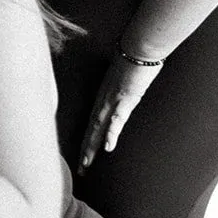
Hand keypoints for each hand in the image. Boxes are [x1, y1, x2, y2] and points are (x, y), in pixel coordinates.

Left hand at [78, 53, 159, 173]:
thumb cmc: (131, 61)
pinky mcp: (125, 98)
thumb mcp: (123, 80)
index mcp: (102, 98)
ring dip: (92, 146)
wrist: (138, 47)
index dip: (87, 140)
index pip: (92, 123)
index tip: (82, 158)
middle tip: (79, 170)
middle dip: (85, 150)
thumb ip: (119, 92)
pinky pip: (117, 118)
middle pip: (91, 129)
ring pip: (98, 127)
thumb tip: (121, 101)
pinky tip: (107, 146)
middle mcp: (103, 100)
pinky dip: (111, 132)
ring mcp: (112, 100)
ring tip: (85, 164)